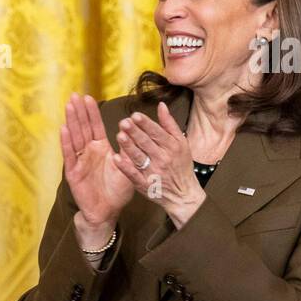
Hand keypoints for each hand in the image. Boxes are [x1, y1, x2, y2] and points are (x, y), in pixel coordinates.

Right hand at [61, 93, 134, 227]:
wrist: (107, 211)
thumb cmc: (117, 191)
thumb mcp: (127, 167)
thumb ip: (128, 151)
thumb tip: (132, 133)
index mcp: (101, 149)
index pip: (95, 127)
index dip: (91, 112)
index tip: (88, 97)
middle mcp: (88, 152)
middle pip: (82, 128)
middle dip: (79, 112)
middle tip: (74, 95)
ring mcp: (79, 161)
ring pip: (74, 138)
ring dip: (71, 121)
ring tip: (69, 106)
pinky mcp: (73, 173)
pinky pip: (70, 155)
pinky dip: (66, 142)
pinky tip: (64, 129)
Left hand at [111, 101, 205, 226]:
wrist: (184, 194)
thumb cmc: (181, 166)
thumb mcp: (181, 143)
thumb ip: (170, 124)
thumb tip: (161, 106)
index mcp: (172, 147)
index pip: (157, 132)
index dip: (146, 124)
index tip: (135, 115)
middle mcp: (163, 159)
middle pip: (146, 143)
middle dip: (135, 132)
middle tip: (124, 122)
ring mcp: (153, 172)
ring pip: (139, 157)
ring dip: (129, 147)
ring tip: (120, 136)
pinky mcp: (145, 184)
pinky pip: (133, 175)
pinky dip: (125, 167)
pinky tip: (116, 159)